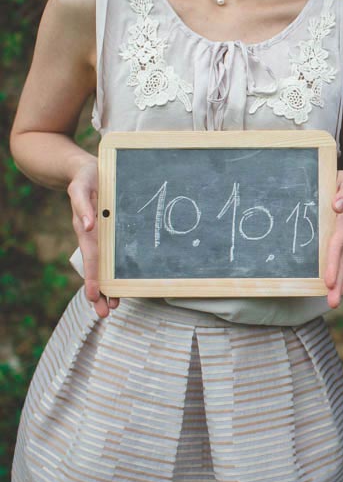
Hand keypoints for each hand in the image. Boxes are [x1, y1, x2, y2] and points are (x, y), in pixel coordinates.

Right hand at [66, 159, 118, 316]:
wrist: (87, 169)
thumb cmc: (85, 177)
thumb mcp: (81, 187)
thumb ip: (82, 205)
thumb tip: (88, 226)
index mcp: (87, 229)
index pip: (92, 259)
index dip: (94, 278)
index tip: (95, 297)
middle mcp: (94, 236)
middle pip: (98, 268)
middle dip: (100, 292)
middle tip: (106, 313)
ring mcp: (103, 235)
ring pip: (106, 265)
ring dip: (109, 285)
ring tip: (115, 304)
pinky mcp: (111, 230)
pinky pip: (113, 253)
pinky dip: (117, 269)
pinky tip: (122, 280)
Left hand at [325, 171, 342, 308]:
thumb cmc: (341, 180)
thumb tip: (337, 205)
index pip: (339, 240)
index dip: (333, 260)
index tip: (329, 279)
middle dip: (338, 278)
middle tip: (332, 298)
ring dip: (341, 284)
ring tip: (334, 302)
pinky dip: (341, 278)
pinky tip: (335, 293)